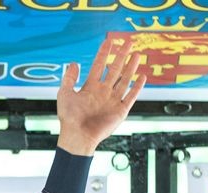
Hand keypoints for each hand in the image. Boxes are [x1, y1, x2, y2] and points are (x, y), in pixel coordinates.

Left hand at [57, 41, 144, 155]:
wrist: (77, 136)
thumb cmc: (69, 118)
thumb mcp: (65, 95)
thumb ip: (69, 79)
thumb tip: (74, 63)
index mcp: (90, 87)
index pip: (99, 65)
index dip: (104, 53)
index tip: (109, 40)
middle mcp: (103, 92)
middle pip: (115, 69)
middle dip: (121, 55)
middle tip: (128, 42)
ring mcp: (112, 100)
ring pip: (124, 80)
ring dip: (131, 67)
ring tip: (137, 54)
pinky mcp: (120, 110)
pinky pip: (131, 96)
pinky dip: (137, 87)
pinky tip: (142, 76)